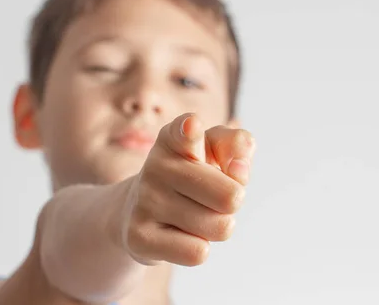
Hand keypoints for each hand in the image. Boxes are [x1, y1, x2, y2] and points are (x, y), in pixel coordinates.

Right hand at [121, 113, 254, 266]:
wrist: (139, 212)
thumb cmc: (192, 176)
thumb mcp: (214, 152)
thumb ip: (235, 146)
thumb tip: (241, 167)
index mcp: (174, 139)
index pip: (186, 132)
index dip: (191, 130)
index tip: (192, 126)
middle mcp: (156, 165)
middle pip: (231, 196)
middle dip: (234, 202)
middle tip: (213, 198)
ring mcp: (145, 201)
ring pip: (219, 227)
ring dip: (216, 226)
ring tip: (195, 216)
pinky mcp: (138, 236)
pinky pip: (197, 252)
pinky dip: (198, 248)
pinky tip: (179, 236)